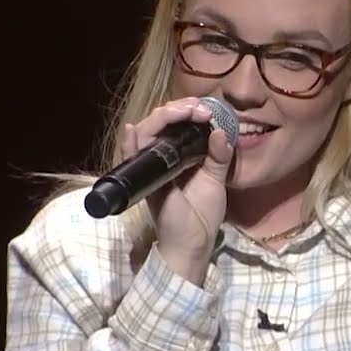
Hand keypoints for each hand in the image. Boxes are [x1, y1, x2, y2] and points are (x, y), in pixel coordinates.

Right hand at [122, 98, 234, 280]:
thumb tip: (220, 131)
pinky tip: (134, 129)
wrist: (193, 242)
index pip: (176, 124)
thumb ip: (219, 155)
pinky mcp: (145, 180)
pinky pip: (131, 158)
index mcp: (179, 155)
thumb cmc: (202, 213)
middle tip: (198, 108)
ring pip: (145, 133)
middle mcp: (162, 157)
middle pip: (159, 123)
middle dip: (177, 109)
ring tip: (183, 112)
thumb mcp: (215, 179)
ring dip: (162, 118)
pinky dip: (130, 142)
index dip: (187, 110)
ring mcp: (151, 167)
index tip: (207, 109)